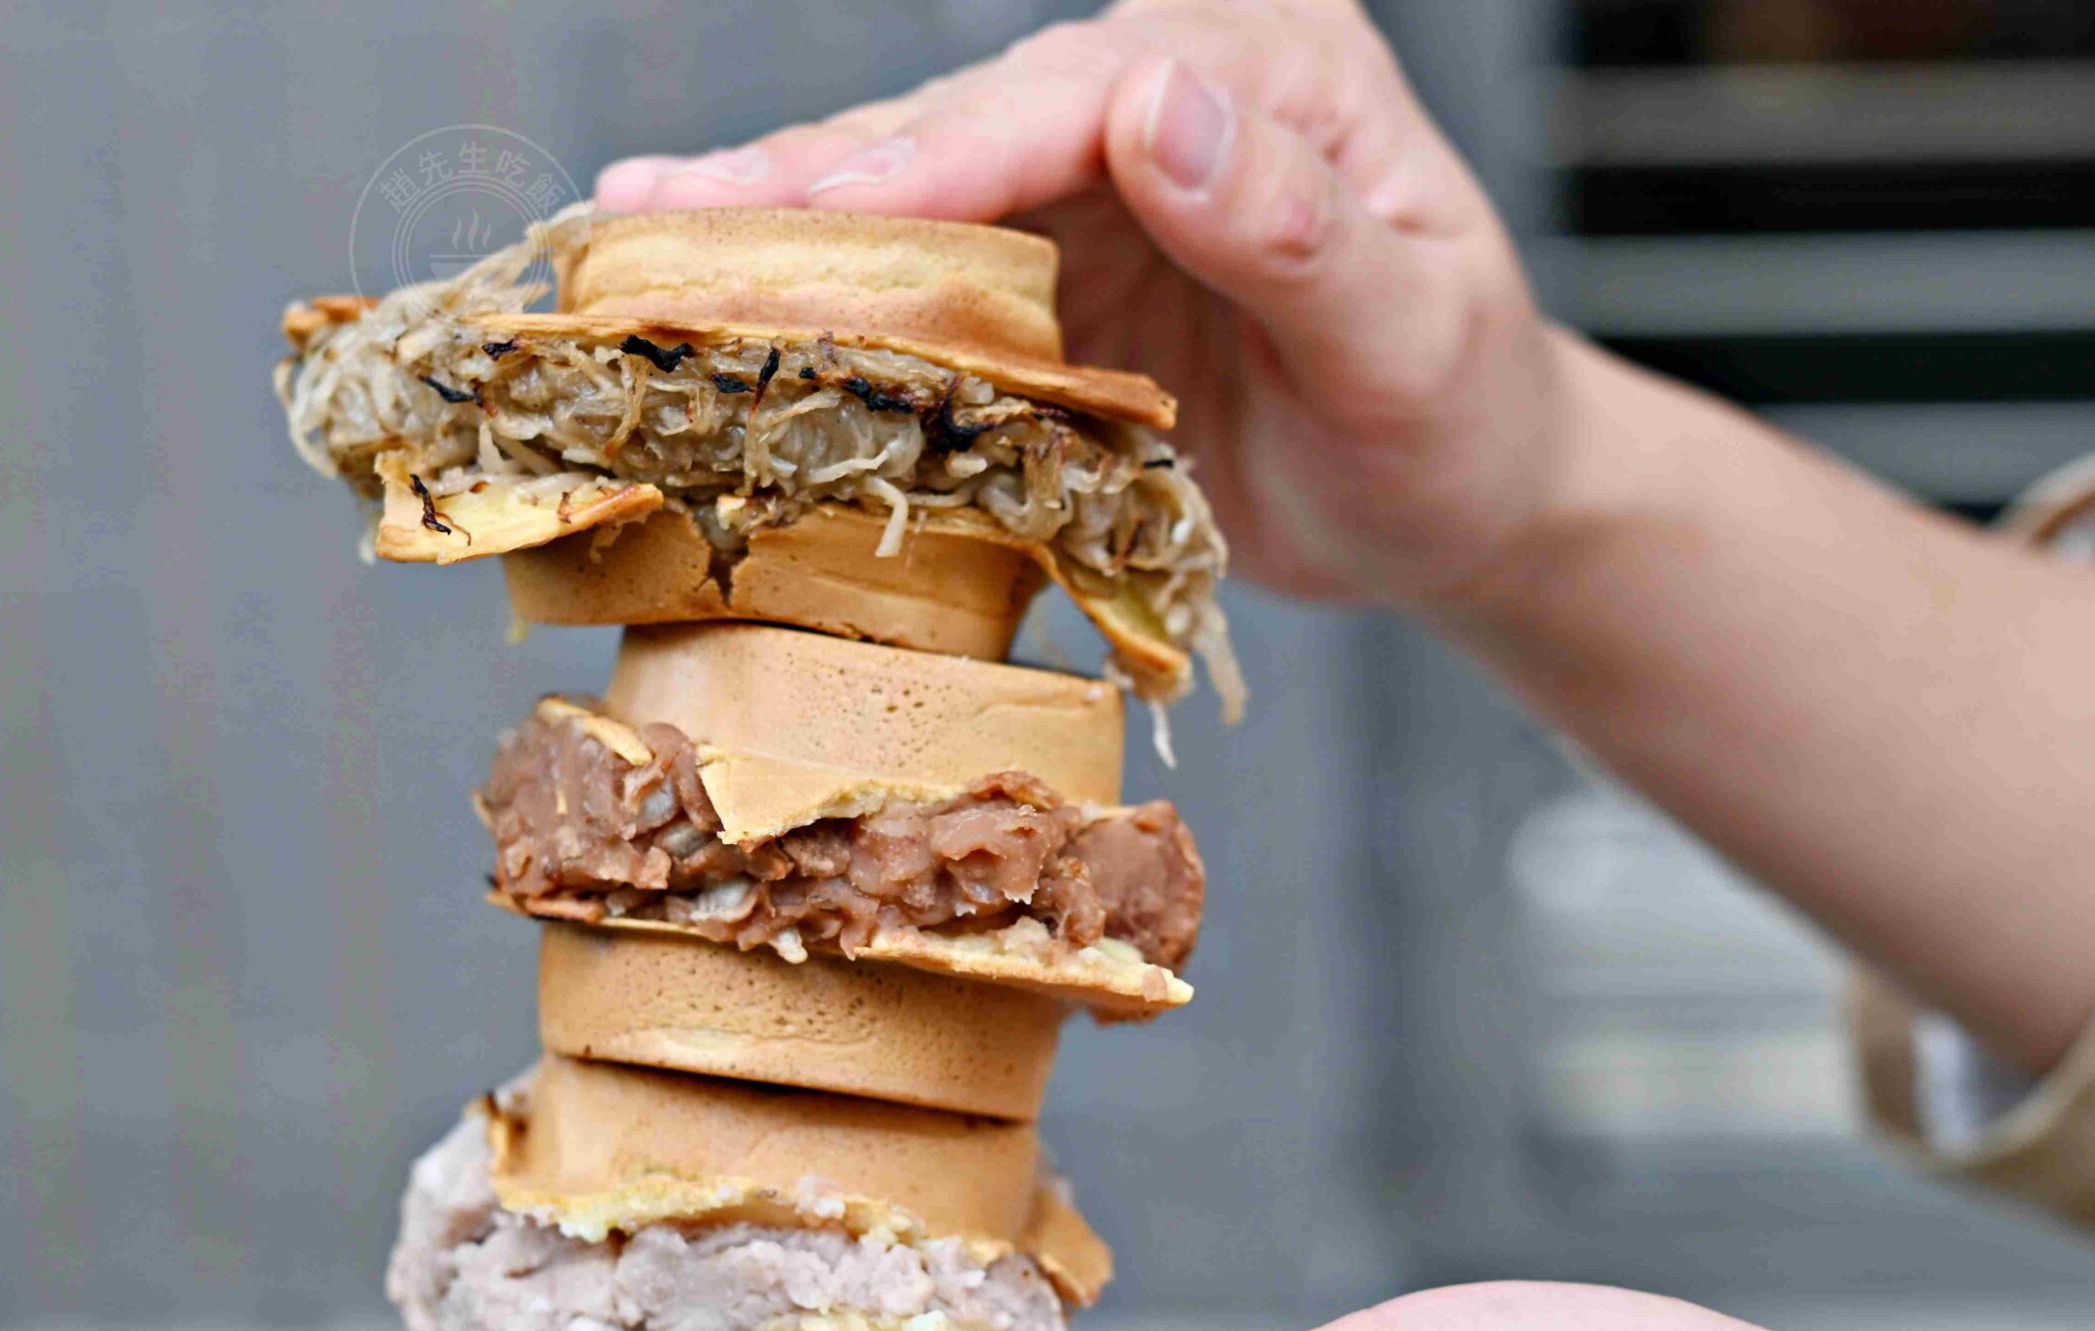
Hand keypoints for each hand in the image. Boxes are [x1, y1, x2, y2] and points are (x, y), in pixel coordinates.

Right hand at [593, 0, 1565, 614]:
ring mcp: (1105, 173)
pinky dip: (825, 279)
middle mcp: (1175, 91)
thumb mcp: (1414, 338)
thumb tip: (1155, 103)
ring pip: (924, 187)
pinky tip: (708, 270)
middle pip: (968, 123)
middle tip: (654, 219)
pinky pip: (929, 264)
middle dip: (812, 179)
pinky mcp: (1062, 258)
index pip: (1081, 90)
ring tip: (632, 231)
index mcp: (1274, 71)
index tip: (831, 209)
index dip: (943, 152)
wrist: (1462, 495)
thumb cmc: (1461, 419)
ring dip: (781, 219)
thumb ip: (1296, 226)